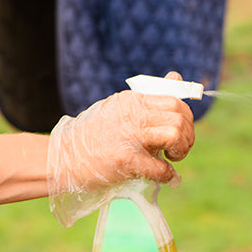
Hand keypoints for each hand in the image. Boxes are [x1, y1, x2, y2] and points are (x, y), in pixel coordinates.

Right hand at [47, 72, 194, 226]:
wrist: (63, 156)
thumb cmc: (94, 134)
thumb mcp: (119, 107)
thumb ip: (148, 97)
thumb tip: (176, 76)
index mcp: (133, 100)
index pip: (175, 101)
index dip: (186, 118)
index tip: (181, 131)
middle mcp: (134, 114)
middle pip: (179, 118)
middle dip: (187, 136)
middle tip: (178, 149)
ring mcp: (130, 136)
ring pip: (175, 135)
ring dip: (181, 150)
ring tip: (171, 158)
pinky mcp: (126, 160)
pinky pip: (161, 167)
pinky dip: (168, 174)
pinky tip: (163, 175)